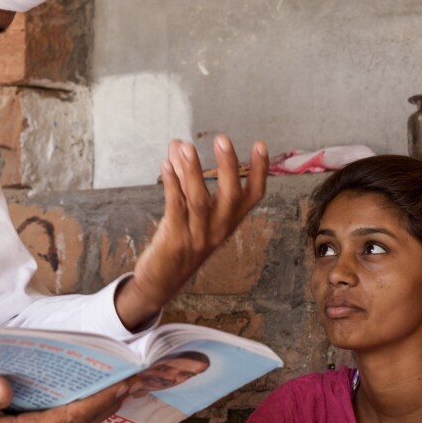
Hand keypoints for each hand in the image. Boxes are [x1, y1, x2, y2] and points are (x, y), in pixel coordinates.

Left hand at [115, 135, 267, 329]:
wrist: (160, 283)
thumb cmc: (178, 243)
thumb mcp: (191, 213)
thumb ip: (186, 179)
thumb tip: (179, 144)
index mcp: (228, 223)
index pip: (252, 196)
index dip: (259, 171)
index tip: (261, 145)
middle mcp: (218, 230)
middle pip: (231, 196)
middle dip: (228, 166)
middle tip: (223, 139)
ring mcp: (198, 237)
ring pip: (200, 201)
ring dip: (192, 172)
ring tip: (186, 146)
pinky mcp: (175, 242)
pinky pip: (175, 209)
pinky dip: (171, 185)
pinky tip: (166, 165)